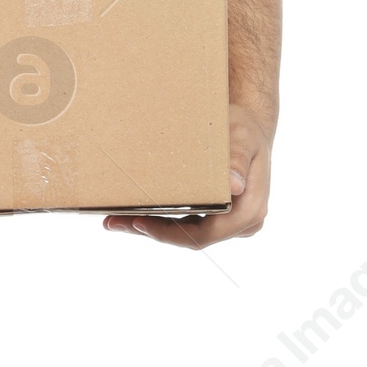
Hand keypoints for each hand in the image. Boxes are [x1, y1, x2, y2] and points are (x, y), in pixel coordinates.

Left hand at [102, 103, 272, 246]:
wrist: (252, 128)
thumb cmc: (246, 129)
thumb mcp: (242, 139)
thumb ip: (237, 159)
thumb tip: (235, 186)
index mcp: (250, 210)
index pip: (205, 235)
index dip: (169, 234)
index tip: (139, 222)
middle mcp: (244, 223)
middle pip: (192, 238)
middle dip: (152, 232)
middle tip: (114, 222)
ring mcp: (232, 223)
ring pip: (188, 235)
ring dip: (153, 229)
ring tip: (116, 220)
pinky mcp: (220, 218)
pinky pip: (190, 225)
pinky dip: (163, 221)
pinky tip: (135, 215)